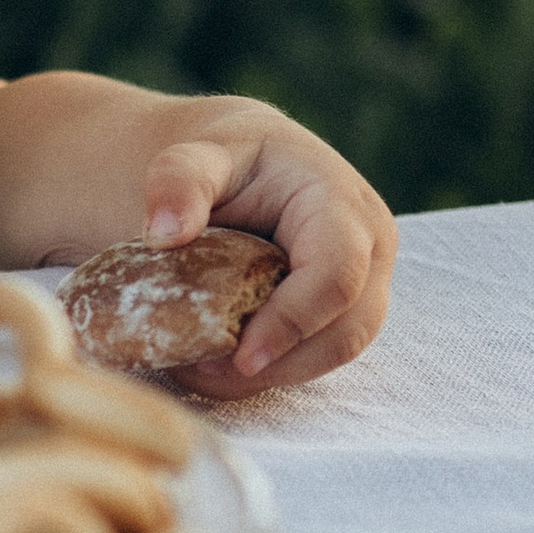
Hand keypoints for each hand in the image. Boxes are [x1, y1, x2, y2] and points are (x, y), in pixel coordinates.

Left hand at [139, 104, 395, 395]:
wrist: (242, 168)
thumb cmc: (222, 162)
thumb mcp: (194, 158)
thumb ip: (177, 183)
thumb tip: (163, 234)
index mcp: (342, 205)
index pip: (337, 274)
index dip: (292, 321)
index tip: (239, 357)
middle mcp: (369, 248)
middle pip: (346, 330)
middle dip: (280, 362)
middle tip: (206, 372)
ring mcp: (365, 285)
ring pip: (335, 353)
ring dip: (273, 374)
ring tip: (204, 370)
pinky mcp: (345, 313)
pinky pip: (318, 355)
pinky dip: (270, 370)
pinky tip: (218, 366)